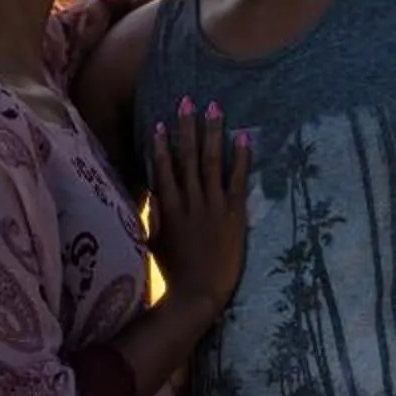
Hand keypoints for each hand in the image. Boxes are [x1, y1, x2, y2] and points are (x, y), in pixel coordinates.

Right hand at [148, 98, 248, 313]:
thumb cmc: (176, 271)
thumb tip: (151, 192)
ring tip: (214, 108)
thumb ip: (154, 214)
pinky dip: (240, 158)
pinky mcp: (234, 215)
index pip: (163, 170)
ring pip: (210, 162)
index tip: (160, 123)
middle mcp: (190, 202)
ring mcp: (213, 207)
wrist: (199, 294)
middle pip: (187, 158)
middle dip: (187, 128)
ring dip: (212, 133)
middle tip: (187, 101)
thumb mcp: (155, 241)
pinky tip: (243, 137)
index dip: (162, 145)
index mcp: (169, 209)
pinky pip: (237, 181)